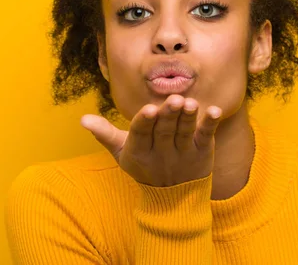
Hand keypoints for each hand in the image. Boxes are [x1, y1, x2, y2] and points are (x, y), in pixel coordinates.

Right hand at [80, 94, 221, 186]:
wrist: (173, 198)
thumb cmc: (143, 166)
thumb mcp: (121, 152)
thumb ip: (104, 134)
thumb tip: (82, 119)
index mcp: (140, 151)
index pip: (141, 134)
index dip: (145, 121)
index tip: (150, 109)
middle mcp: (162, 153)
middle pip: (165, 131)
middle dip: (169, 115)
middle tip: (175, 99)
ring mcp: (183, 153)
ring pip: (185, 133)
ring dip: (188, 118)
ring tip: (190, 103)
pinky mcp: (202, 152)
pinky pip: (206, 137)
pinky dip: (209, 125)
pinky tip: (214, 111)